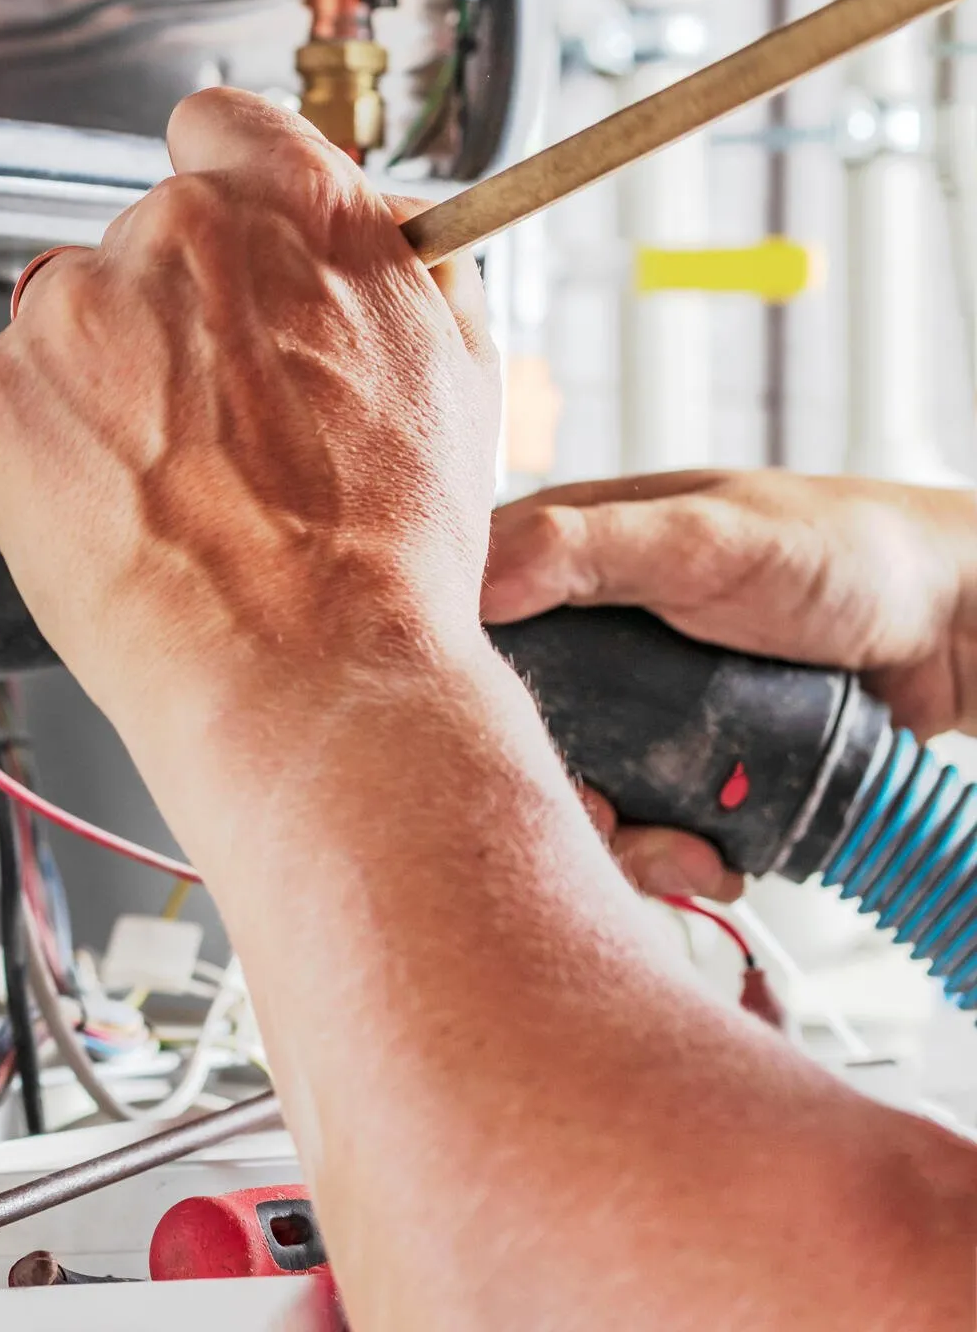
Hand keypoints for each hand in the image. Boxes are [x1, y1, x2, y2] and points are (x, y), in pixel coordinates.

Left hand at [0, 90, 500, 721]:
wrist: (302, 667)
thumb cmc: (382, 549)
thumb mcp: (455, 370)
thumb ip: (398, 265)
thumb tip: (366, 223)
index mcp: (292, 204)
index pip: (219, 126)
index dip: (223, 192)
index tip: (220, 251)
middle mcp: (175, 233)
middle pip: (140, 243)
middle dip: (166, 318)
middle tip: (212, 426)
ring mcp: (73, 314)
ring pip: (69, 323)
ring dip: (100, 384)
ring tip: (166, 486)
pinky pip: (9, 399)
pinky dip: (41, 450)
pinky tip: (111, 513)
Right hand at [486, 469, 976, 896]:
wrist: (957, 632)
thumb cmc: (847, 552)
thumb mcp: (706, 536)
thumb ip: (587, 549)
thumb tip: (477, 580)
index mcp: (564, 559)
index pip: (465, 626)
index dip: (464, 694)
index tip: (501, 746)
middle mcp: (583, 634)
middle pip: (511, 731)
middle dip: (556, 791)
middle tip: (608, 816)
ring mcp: (632, 705)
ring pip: (571, 790)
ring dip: (620, 841)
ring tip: (685, 852)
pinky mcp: (678, 761)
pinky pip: (638, 825)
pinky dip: (668, 856)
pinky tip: (712, 855)